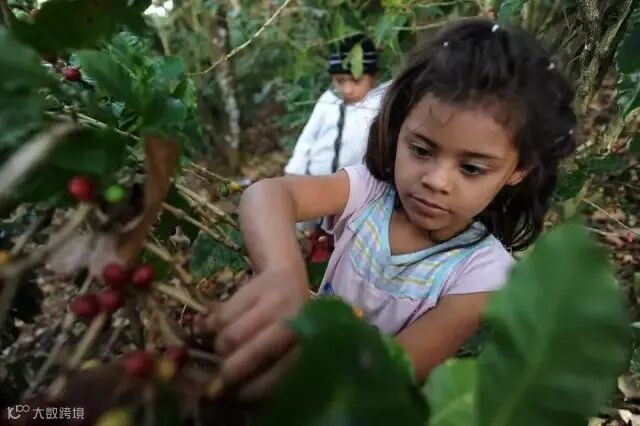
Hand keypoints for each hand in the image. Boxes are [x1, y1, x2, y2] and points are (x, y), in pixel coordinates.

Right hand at [201, 268, 308, 398]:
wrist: (288, 275)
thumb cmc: (286, 323)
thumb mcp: (285, 348)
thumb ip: (267, 370)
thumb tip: (231, 394)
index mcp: (306, 344)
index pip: (278, 376)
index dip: (254, 390)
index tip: (239, 395)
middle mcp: (295, 323)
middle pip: (253, 354)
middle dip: (231, 371)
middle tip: (223, 374)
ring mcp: (276, 303)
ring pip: (231, 337)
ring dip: (221, 347)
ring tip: (226, 345)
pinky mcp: (256, 288)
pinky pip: (222, 317)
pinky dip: (214, 326)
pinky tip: (222, 325)